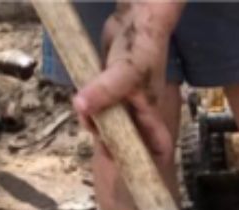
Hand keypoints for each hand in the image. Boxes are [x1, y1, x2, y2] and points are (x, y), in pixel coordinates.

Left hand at [72, 2, 183, 161]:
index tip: (126, 166)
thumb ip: (105, 92)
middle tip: (91, 129)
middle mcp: (141, 113)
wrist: (136, 15)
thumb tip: (81, 108)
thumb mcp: (125, 73)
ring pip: (111, 123)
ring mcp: (127, 102)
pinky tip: (81, 102)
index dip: (146, 163)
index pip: (157, 149)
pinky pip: (100, 106)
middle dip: (109, 141)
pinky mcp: (112, 90)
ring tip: (83, 114)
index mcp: (152, 116)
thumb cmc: (141, 46)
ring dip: (95, 123)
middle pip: (128, 140)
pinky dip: (90, 106)